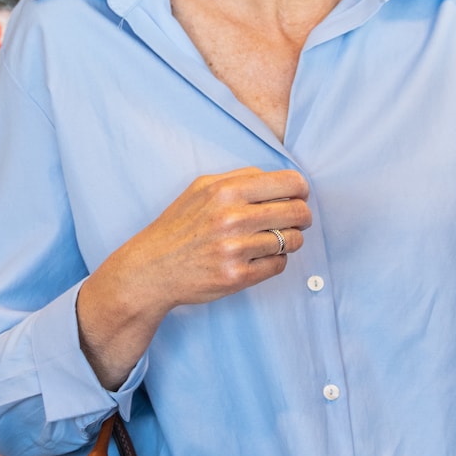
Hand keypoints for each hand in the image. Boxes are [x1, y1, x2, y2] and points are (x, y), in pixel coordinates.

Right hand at [78, 168, 311, 386]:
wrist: (152, 268)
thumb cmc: (179, 226)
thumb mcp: (201, 188)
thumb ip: (240, 179)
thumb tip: (279, 180)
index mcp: (226, 191)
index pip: (289, 183)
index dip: (301, 190)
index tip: (300, 196)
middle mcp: (232, 218)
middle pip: (297, 212)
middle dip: (302, 216)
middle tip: (297, 221)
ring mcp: (235, 250)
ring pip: (291, 240)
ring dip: (289, 240)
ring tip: (275, 240)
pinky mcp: (237, 277)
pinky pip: (279, 265)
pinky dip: (276, 260)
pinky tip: (260, 257)